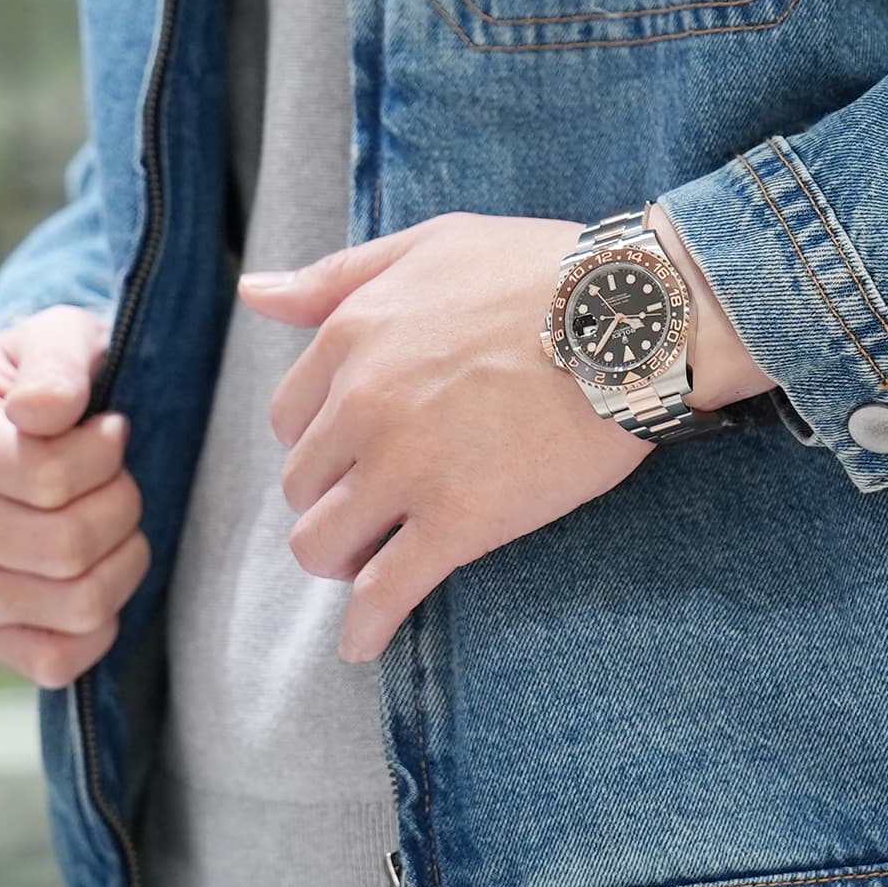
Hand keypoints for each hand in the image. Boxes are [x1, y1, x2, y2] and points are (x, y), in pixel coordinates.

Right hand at [0, 306, 146, 689]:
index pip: (50, 477)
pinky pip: (58, 662)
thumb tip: (45, 412)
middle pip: (69, 545)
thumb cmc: (53, 375)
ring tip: (114, 519)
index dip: (107, 451)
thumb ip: (57, 359)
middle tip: (120, 476)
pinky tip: (101, 572)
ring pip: (77, 604)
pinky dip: (102, 624)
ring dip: (125, 557)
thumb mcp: (59, 336)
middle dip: (123, 503)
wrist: (30, 419)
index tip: (110, 426)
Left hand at [238, 208, 771, 663]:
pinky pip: (384, 592)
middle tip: (381, 507)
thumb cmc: (544, 269)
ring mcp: (407, 465)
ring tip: (376, 563)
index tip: (355, 455)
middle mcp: (362, 402)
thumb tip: (253, 293)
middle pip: (303, 484)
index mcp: (353, 335)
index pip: (290, 417)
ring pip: (323, 544)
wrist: (634, 317)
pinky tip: (367, 641)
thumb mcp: (433, 245)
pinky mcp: (458, 520)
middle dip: (335, 499)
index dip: (322, 442)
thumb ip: (338, 275)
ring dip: (343, 559)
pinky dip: (367, 626)